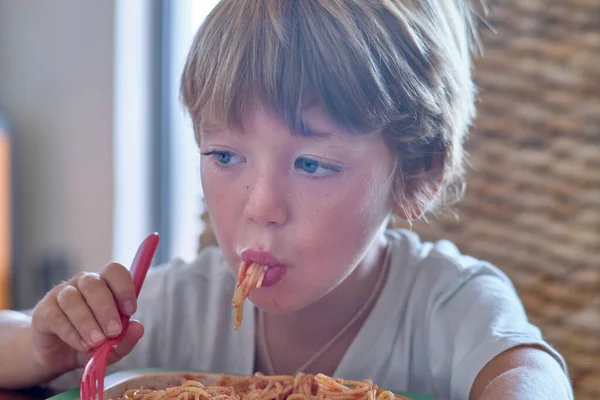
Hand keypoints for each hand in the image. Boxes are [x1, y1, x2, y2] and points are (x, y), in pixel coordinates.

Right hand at [29, 263, 144, 374]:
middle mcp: (83, 283)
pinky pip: (56, 316)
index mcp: (105, 284)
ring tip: (96, 343)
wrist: (58, 357)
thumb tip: (138, 328)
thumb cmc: (90, 342)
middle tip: (113, 332)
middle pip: (94, 284)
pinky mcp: (44, 310)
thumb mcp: (111, 346)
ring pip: (73, 299)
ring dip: (87, 322)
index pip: (114, 271)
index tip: (130, 311)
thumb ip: (126, 338)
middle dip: (106, 309)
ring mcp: (61, 294)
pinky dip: (71, 333)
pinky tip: (81, 345)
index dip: (124, 287)